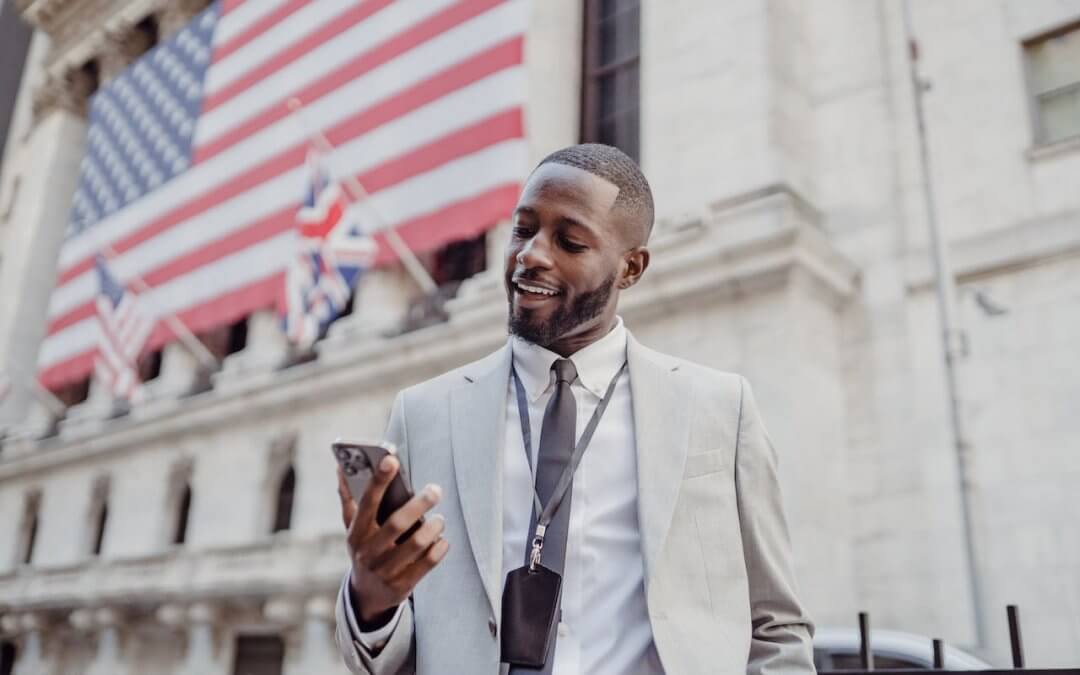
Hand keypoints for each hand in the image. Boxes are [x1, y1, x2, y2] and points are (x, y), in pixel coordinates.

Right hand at [337, 456, 448, 624]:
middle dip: (418, 504)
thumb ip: (349, 497)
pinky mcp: (401, 585)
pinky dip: (439, 548)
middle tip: (435, 490)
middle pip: (396, 523)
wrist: (367, 595)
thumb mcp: (353, 527)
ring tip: (440, 518)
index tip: (391, 459)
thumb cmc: (364, 548)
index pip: (367, 502)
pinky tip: (442, 540)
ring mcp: (385, 571)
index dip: (378, 480)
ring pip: (416, 544)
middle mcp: (368, 552)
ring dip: (433, 527)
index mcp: (356, 533)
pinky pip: (427, 563)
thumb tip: (341, 466)